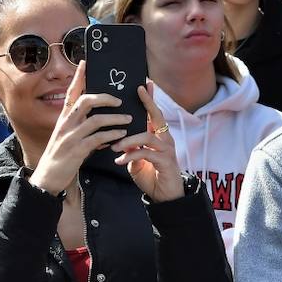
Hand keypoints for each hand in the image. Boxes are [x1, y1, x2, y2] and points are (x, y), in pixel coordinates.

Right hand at [30, 63, 129, 194]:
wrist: (48, 178)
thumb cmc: (61, 157)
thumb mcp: (69, 137)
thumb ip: (82, 126)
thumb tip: (101, 119)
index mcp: (64, 118)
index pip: (71, 92)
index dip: (79, 77)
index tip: (86, 62)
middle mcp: (66, 123)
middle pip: (85, 101)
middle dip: (104, 97)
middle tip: (119, 100)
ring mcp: (71, 136)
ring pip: (95, 119)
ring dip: (114, 118)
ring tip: (128, 118)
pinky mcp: (77, 150)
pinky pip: (98, 138)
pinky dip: (112, 135)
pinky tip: (122, 135)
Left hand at [111, 80, 184, 202]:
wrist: (166, 196)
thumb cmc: (152, 175)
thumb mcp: (137, 160)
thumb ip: (131, 148)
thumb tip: (119, 140)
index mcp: (158, 136)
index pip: (153, 114)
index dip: (149, 99)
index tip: (143, 84)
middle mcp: (165, 139)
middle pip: (157, 116)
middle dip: (148, 103)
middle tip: (138, 91)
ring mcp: (167, 150)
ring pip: (147, 137)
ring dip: (128, 140)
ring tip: (115, 146)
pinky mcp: (165, 162)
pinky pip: (146, 154)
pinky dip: (131, 156)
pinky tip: (120, 161)